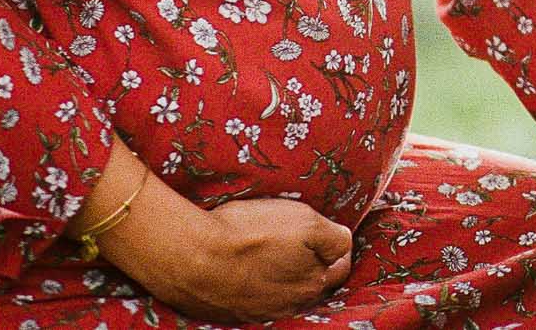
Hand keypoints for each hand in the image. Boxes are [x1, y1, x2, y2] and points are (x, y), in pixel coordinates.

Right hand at [106, 195, 353, 322]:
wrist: (190, 257)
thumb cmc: (251, 234)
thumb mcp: (306, 222)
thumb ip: (333, 237)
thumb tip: (345, 242)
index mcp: (311, 285)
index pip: (340, 267)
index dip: (337, 247)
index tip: (329, 234)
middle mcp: (288, 306)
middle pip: (311, 283)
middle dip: (312, 264)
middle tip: (299, 242)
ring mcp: (257, 313)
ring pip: (282, 293)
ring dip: (281, 275)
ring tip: (270, 252)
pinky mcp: (229, 314)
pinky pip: (251, 298)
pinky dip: (253, 284)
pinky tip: (244, 267)